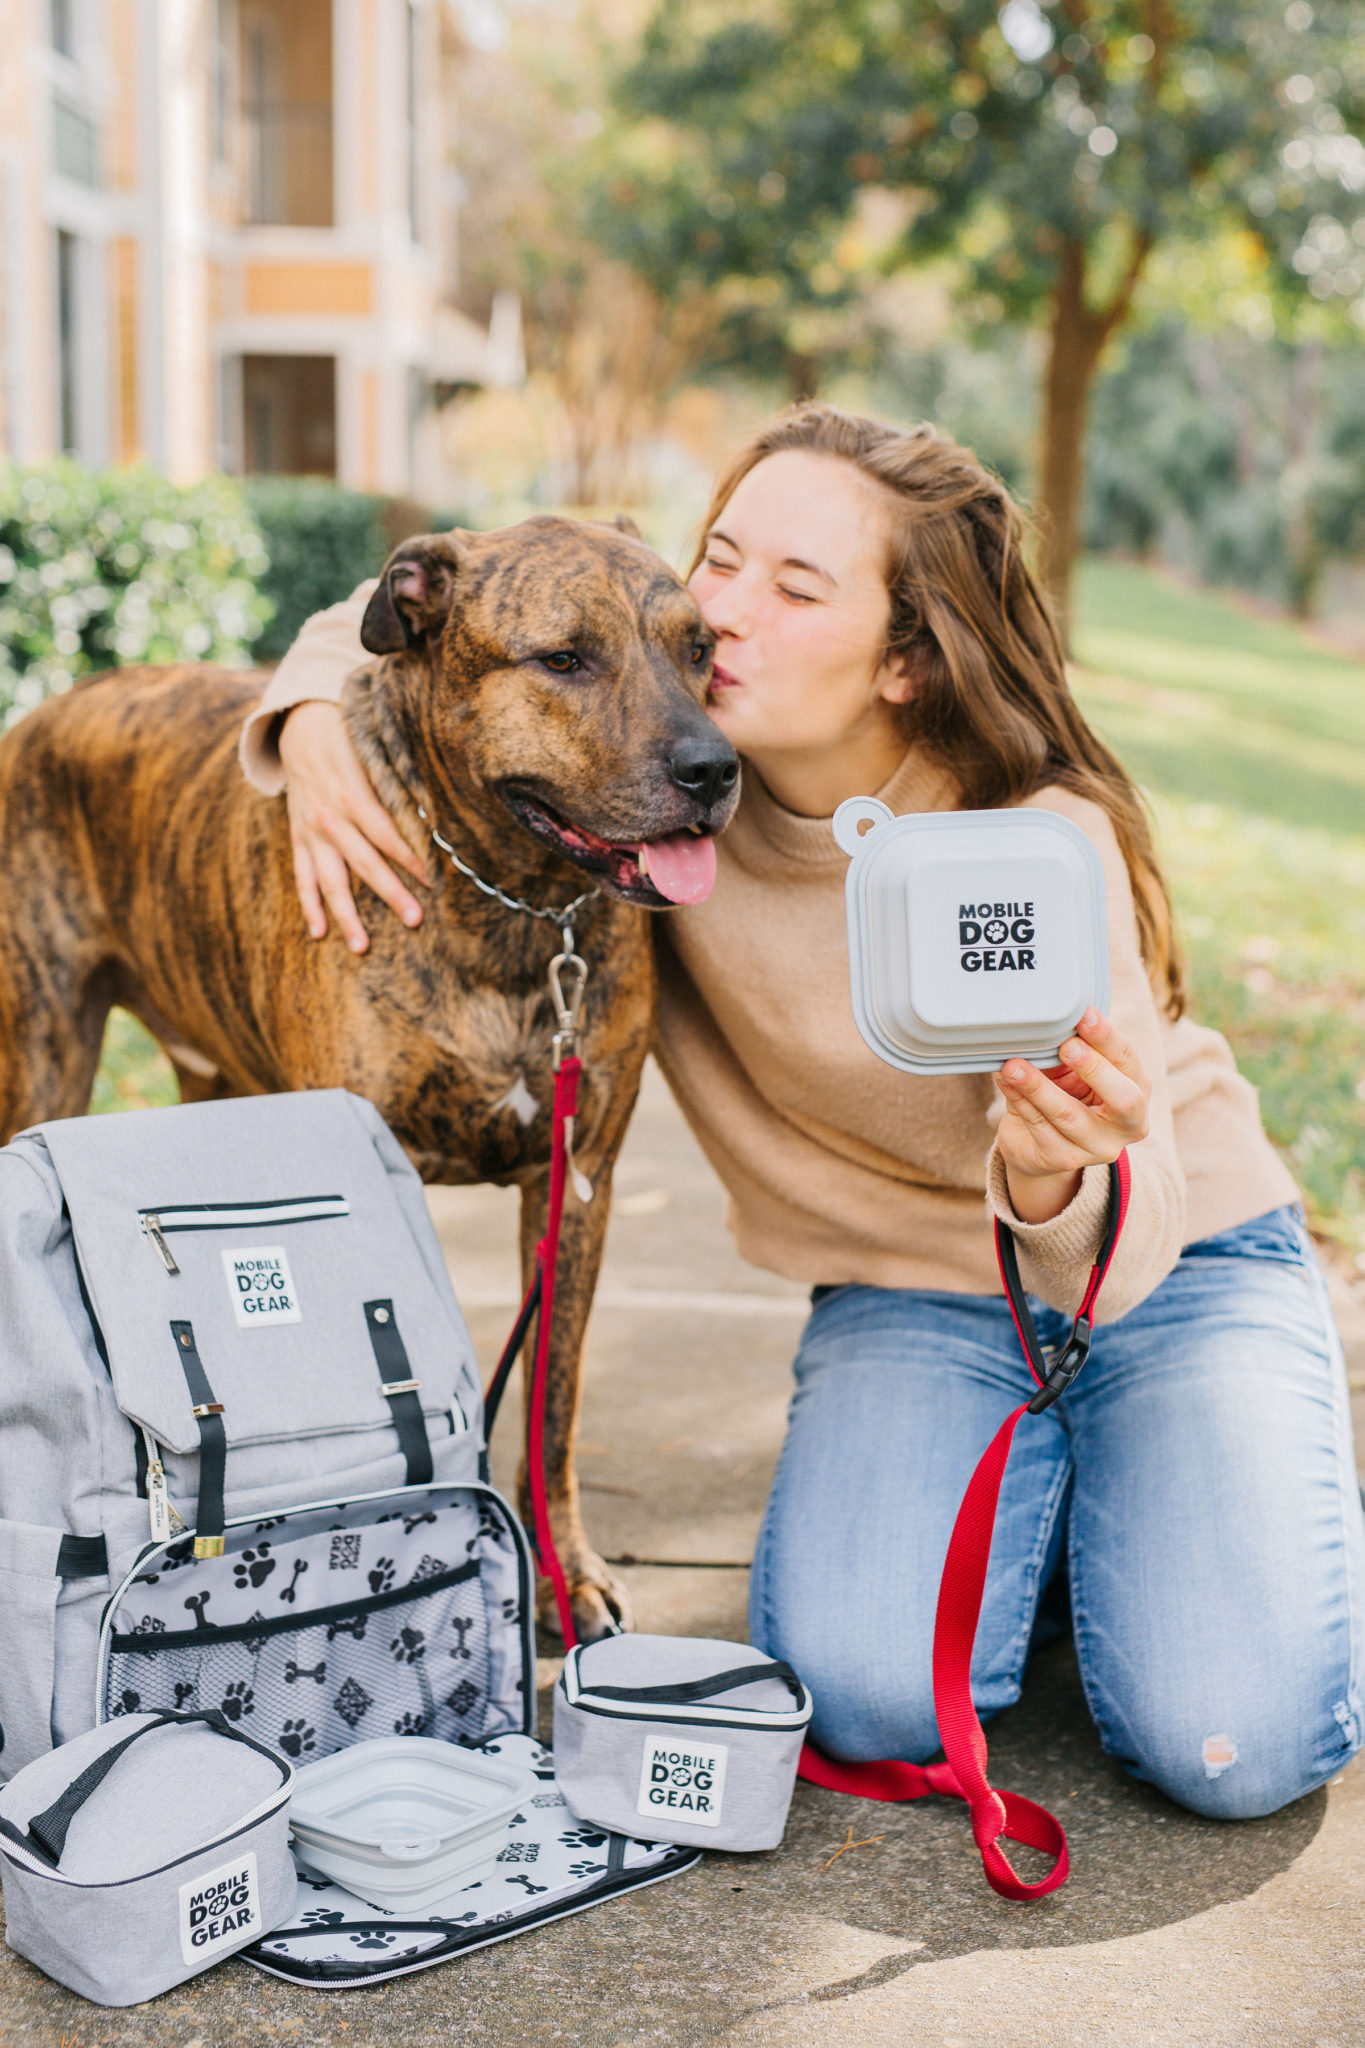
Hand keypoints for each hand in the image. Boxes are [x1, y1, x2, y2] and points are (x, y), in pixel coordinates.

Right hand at [277, 701, 428, 952]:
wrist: (298, 725)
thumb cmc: (347, 737)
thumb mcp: (373, 751)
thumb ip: (397, 782)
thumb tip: (435, 808)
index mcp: (352, 795)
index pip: (387, 835)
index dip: (410, 858)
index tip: (433, 880)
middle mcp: (330, 818)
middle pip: (364, 864)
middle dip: (391, 893)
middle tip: (415, 919)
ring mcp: (311, 832)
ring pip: (330, 881)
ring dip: (346, 915)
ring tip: (362, 946)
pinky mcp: (298, 838)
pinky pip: (302, 877)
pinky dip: (309, 905)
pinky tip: (319, 932)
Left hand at [995, 1008, 1149, 1223]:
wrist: (1040, 1144)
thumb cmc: (1065, 1095)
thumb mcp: (1074, 1070)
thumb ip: (1073, 1049)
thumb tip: (1052, 1020)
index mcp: (1138, 1092)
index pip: (1128, 1062)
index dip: (1107, 1038)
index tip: (1084, 1015)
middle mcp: (1128, 1126)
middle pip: (1123, 1098)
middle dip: (1095, 1068)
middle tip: (1066, 1046)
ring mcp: (1097, 1148)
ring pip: (1068, 1115)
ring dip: (1038, 1086)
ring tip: (1013, 1064)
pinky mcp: (1064, 1160)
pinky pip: (1039, 1126)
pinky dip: (1019, 1099)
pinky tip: (1004, 1080)